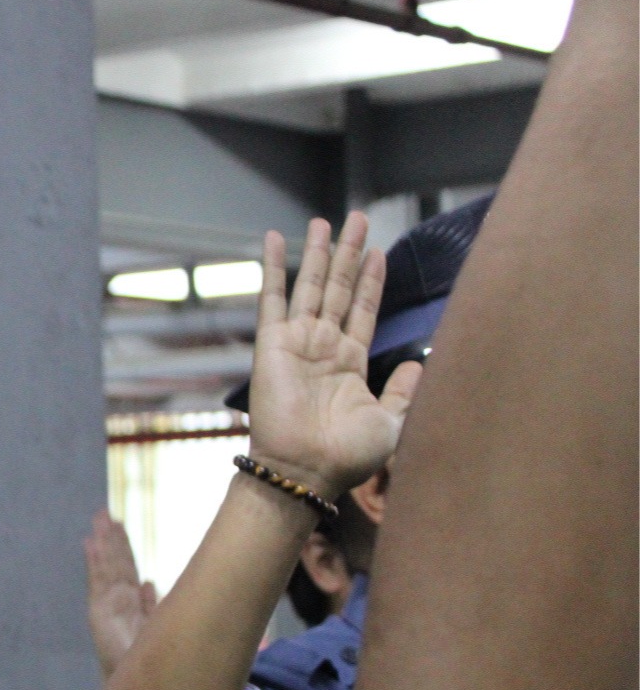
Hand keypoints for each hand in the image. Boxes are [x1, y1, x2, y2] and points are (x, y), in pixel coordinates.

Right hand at [85, 509, 156, 678]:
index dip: (122, 547)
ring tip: (98, 520)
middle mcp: (118, 602)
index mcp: (132, 603)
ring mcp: (107, 606)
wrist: (141, 684)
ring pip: (106, 567)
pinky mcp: (99, 613)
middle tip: (104, 513)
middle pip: (114, 563)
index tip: (119, 525)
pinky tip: (90, 543)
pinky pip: (98, 581)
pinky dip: (94, 562)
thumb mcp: (157, 627)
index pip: (126, 568)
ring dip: (101, 543)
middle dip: (110, 538)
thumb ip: (151, 605)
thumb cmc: (150, 661)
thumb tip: (149, 581)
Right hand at [245, 213, 420, 499]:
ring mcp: (297, 343)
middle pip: (338, 288)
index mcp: (350, 363)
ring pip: (311, 285)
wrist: (306, 470)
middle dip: (348, 253)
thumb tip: (417, 363)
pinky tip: (277, 239)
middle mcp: (324, 347)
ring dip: (320, 252)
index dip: (370, 281)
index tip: (377, 251)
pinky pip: (273, 298)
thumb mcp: (391, 422)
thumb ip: (404, 391)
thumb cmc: (347, 455)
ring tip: (327, 220)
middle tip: (356, 218)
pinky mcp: (273, 344)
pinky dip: (275, 267)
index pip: (362, 310)